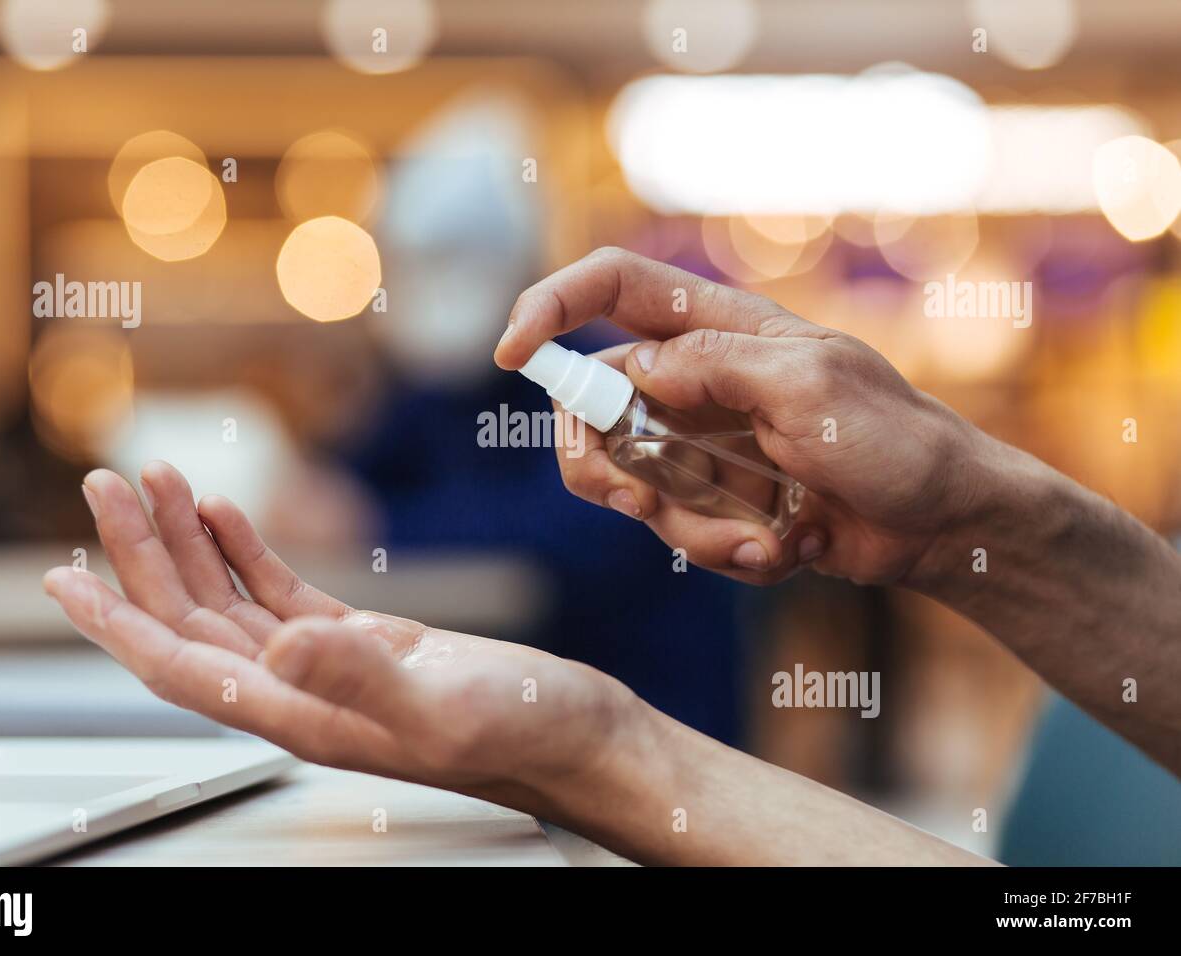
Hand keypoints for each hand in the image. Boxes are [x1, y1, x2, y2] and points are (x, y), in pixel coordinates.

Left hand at [43, 462, 639, 817]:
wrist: (576, 732)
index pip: (180, 666)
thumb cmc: (524, 734)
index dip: (117, 621)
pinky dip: (247, 549)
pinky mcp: (363, 643)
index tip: (66, 575)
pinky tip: (228, 516)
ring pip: (231, 601)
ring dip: (188, 542)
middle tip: (106, 485)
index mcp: (302, 716)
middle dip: (142, 553)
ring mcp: (330, 667)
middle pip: (193, 621)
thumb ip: (358, 678)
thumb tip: (276, 647)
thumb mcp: (441, 704)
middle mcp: (301, 693)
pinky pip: (281, 592)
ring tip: (156, 483)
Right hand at [495, 247, 980, 586]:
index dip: (552, 305)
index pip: (613, 286)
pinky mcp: (713, 501)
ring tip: (762, 539)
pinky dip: (720, 550)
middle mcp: (696, 381)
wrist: (944, 525)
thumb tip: (631, 369)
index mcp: (720, 329)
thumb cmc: (896, 441)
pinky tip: (783, 551)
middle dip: (605, 462)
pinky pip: (674, 530)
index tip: (512, 355)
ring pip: (627, 481)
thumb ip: (714, 366)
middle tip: (640, 502)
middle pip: (593, 403)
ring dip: (683, 524)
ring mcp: (700, 444)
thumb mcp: (811, 388)